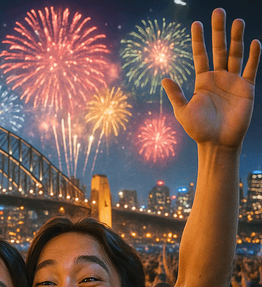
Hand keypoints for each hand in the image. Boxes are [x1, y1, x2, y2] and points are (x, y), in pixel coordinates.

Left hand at [163, 8, 260, 148]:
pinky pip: (251, 69)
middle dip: (219, 31)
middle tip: (218, 11)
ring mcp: (233, 81)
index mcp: (202, 81)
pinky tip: (254, 42)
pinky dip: (254, 56)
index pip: (200, 55)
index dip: (199, 40)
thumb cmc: (198, 130)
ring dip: (237, 38)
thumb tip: (164, 79)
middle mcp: (218, 77)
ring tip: (237, 21)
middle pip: (219, 49)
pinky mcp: (247, 89)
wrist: (217, 143)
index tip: (196, 23)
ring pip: (235, 54)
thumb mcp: (183, 111)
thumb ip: (176, 95)